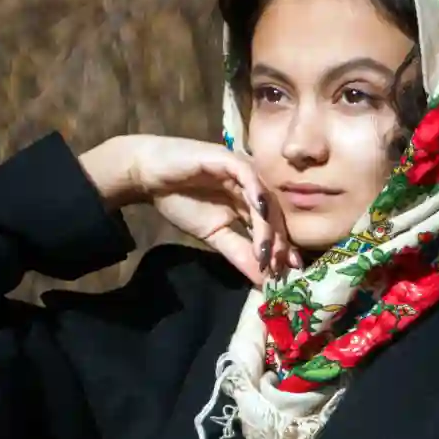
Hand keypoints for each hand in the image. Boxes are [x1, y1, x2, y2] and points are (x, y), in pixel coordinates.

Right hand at [78, 134, 300, 286]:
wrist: (149, 177)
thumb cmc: (180, 201)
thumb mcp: (214, 236)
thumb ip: (239, 254)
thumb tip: (263, 280)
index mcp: (250, 202)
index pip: (273, 227)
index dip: (282, 249)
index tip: (289, 273)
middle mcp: (252, 186)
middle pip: (275, 214)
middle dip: (280, 242)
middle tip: (282, 267)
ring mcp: (243, 171)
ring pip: (265, 199)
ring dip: (268, 226)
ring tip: (267, 252)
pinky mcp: (228, 158)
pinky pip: (248, 175)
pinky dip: (256, 193)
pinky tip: (260, 211)